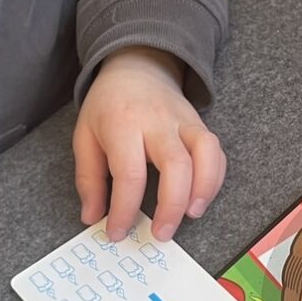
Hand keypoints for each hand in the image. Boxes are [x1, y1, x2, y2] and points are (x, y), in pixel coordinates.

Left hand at [74, 47, 226, 241]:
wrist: (138, 66)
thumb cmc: (108, 106)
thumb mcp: (85, 137)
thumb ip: (88, 179)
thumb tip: (92, 218)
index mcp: (123, 124)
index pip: (129, 174)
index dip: (125, 210)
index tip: (118, 233)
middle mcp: (158, 122)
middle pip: (176, 164)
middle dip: (171, 205)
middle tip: (161, 234)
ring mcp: (185, 121)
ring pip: (207, 153)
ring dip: (204, 189)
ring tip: (191, 215)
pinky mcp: (201, 124)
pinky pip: (217, 152)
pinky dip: (214, 179)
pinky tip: (201, 199)